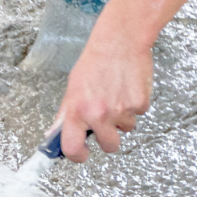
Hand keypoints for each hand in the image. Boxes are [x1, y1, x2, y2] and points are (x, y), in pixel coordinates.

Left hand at [53, 24, 151, 162]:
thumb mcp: (73, 88)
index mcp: (77, 111)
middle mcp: (99, 114)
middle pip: (109, 146)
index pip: (72, 148)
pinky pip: (138, 114)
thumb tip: (56, 134)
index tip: (82, 154)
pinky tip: (128, 87)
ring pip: (126, 129)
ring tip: (117, 94)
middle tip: (106, 120)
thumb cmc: (95, 61)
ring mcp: (121, 111)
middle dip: (109, 137)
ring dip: (122, 118)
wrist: (120, 41)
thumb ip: (66, 114)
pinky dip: (134, 105)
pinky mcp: (140, 104)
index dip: (77, 155)